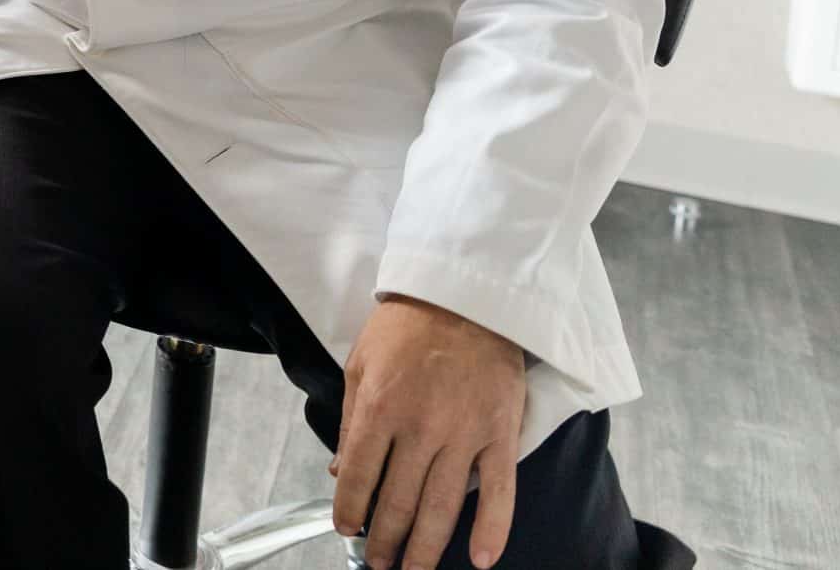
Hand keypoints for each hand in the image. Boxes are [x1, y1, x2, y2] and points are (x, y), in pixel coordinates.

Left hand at [332, 296, 524, 569]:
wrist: (467, 297)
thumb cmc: (407, 327)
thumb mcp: (360, 363)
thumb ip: (351, 420)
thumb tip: (338, 469)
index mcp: (380, 406)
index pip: (356, 474)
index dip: (348, 509)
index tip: (346, 528)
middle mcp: (421, 427)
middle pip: (398, 500)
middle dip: (385, 540)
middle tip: (379, 563)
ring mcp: (465, 434)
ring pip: (442, 506)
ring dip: (426, 547)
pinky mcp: (501, 435)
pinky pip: (500, 491)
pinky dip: (493, 530)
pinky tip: (482, 559)